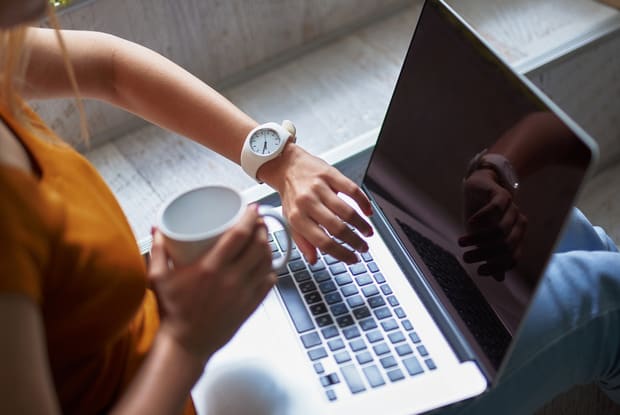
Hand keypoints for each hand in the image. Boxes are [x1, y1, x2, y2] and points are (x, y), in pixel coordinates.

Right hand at [148, 205, 275, 362]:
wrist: (186, 345)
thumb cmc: (172, 312)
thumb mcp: (158, 279)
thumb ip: (158, 251)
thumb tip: (157, 229)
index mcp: (210, 269)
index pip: (239, 236)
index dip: (249, 218)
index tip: (251, 208)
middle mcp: (231, 279)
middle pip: (258, 246)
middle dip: (261, 229)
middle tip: (257, 222)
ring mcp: (244, 293)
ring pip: (267, 262)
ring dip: (268, 247)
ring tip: (262, 239)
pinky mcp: (250, 306)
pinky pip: (269, 282)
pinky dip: (270, 269)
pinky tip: (265, 263)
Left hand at [259, 144, 373, 264]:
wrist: (286, 166)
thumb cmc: (290, 194)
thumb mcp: (290, 220)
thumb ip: (302, 241)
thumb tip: (314, 260)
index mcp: (297, 218)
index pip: (322, 242)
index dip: (341, 254)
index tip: (352, 259)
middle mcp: (308, 203)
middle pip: (337, 228)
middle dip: (355, 241)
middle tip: (363, 247)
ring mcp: (319, 188)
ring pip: (347, 210)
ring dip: (361, 225)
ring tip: (367, 232)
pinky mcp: (330, 174)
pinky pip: (352, 189)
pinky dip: (363, 202)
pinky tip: (368, 211)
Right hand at [459, 168, 526, 279]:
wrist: (478, 186)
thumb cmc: (481, 213)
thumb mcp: (482, 237)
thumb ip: (490, 254)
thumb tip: (499, 279)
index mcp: (517, 235)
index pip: (512, 257)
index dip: (497, 266)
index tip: (478, 272)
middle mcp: (518, 222)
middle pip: (506, 245)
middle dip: (484, 254)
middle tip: (466, 258)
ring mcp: (512, 208)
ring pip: (500, 230)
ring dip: (479, 238)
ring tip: (461, 242)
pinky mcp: (502, 194)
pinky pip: (496, 208)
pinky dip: (483, 217)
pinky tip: (470, 222)